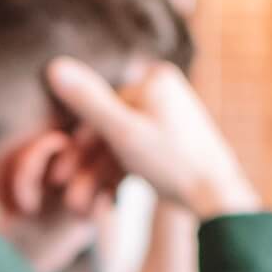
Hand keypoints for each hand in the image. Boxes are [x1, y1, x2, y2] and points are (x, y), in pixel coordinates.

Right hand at [45, 57, 260, 220]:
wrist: (218, 198)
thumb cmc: (173, 162)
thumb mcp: (122, 131)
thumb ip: (87, 100)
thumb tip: (53, 65)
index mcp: (155, 80)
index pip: (101, 106)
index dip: (77, 143)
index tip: (58, 174)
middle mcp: (163, 92)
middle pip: (110, 127)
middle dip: (87, 165)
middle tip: (68, 194)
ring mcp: (169, 116)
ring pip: (121, 144)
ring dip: (100, 174)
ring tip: (84, 205)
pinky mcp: (173, 139)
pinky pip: (138, 152)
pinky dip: (121, 173)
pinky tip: (108, 199)